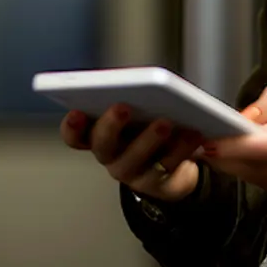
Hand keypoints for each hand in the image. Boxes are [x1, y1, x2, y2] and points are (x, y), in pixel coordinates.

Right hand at [61, 105, 203, 202]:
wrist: (179, 164)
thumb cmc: (152, 126)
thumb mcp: (143, 110)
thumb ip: (138, 96)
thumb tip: (148, 82)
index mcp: (100, 135)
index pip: (76, 135)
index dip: (72, 126)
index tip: (76, 111)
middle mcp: (112, 156)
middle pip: (103, 145)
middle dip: (111, 125)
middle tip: (123, 107)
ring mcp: (135, 173)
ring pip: (137, 159)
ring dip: (150, 138)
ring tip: (165, 121)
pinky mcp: (161, 185)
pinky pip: (169, 167)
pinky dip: (181, 148)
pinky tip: (194, 133)